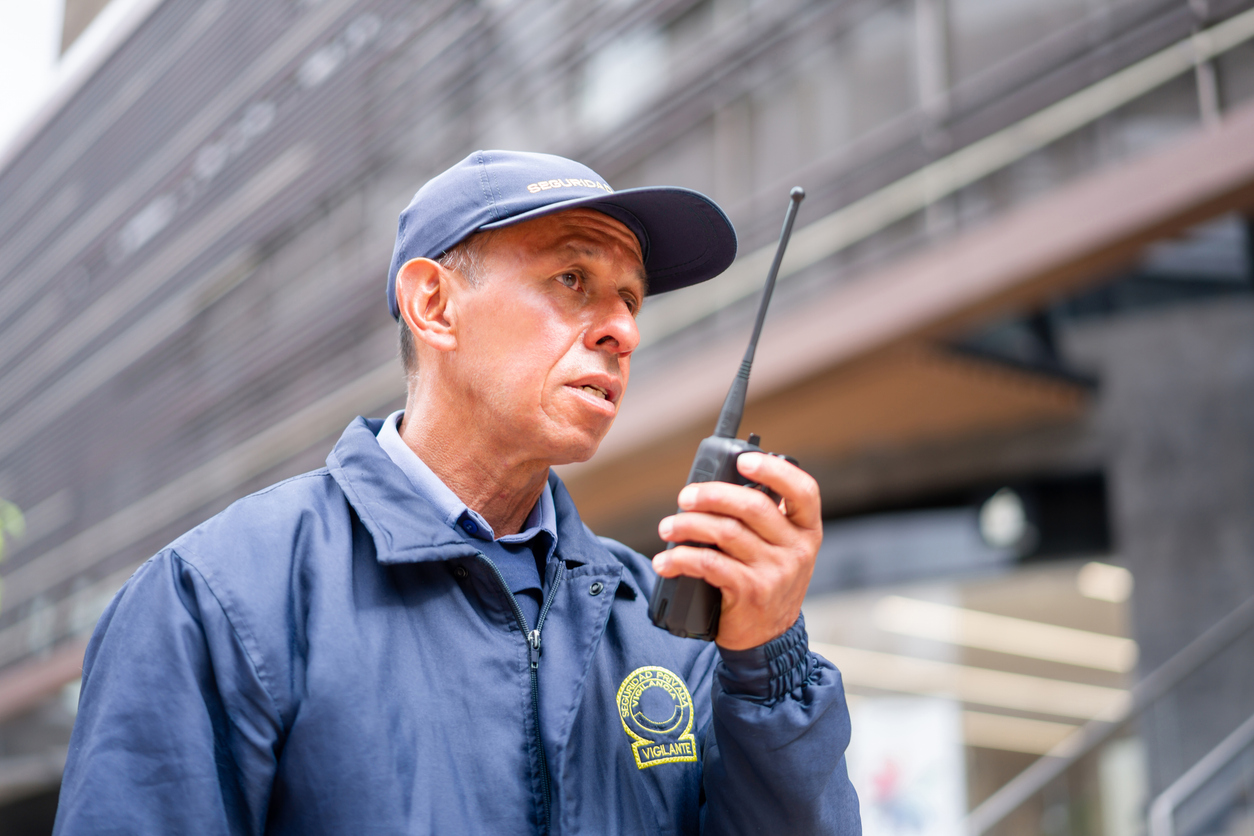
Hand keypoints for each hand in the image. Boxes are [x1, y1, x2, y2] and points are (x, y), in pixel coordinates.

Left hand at [653, 453, 821, 650]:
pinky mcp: (751, 592)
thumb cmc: (768, 581)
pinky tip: (666, 561)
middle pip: (752, 507)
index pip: (803, 491)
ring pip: (725, 533)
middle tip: (685, 497)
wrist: (770, 638)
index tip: (744, 460)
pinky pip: (709, 564)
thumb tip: (715, 485)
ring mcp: (775, 572)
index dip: (774, 470)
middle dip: (711, 495)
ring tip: (667, 528)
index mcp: (806, 529)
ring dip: (687, 525)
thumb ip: (764, 519)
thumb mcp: (781, 549)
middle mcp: (796, 549)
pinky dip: (681, 558)